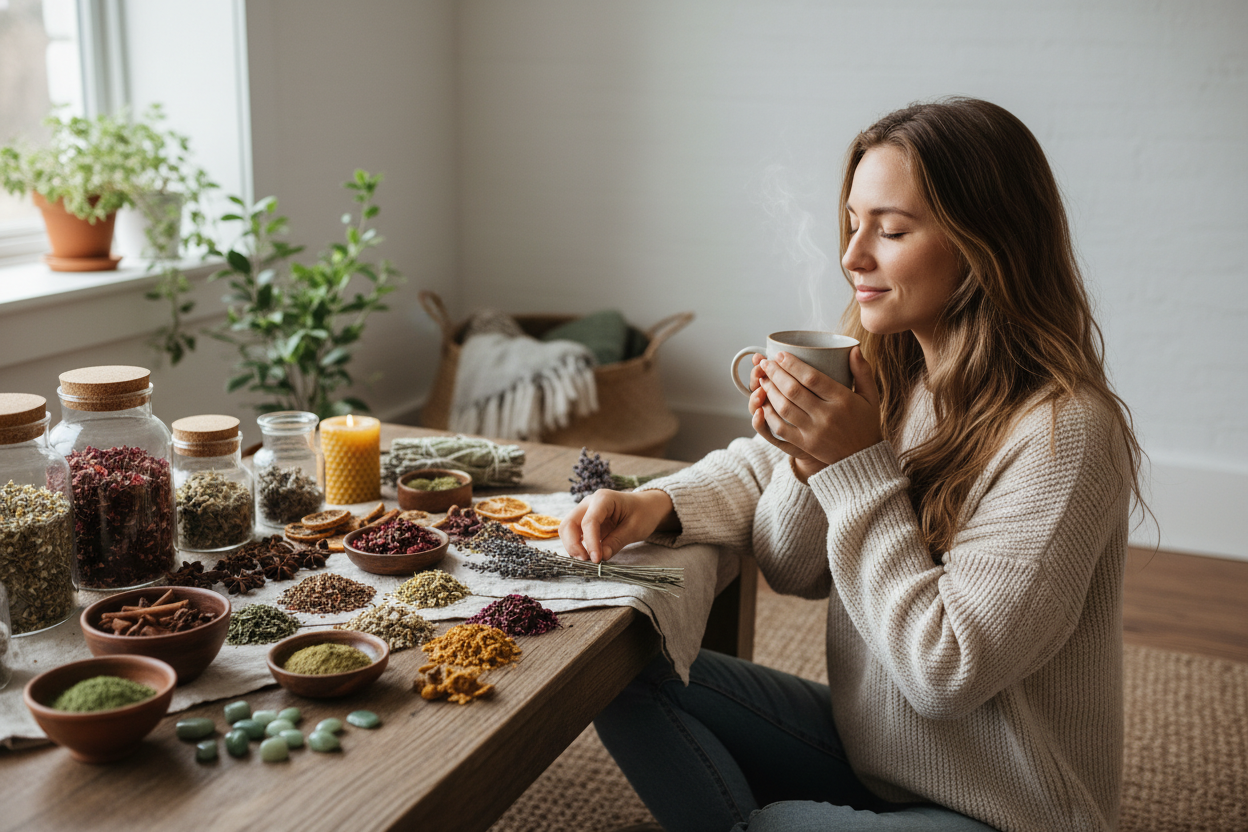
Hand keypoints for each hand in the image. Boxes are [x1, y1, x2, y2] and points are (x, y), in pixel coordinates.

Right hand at [560, 489, 677, 563]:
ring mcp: (585, 511)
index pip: (589, 522)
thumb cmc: (643, 514)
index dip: (590, 542)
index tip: (596, 560)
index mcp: (604, 499)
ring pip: (567, 529)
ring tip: (588, 559)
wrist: (647, 507)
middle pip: (569, 524)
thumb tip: (602, 557)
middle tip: (587, 561)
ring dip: (573, 546)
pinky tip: (588, 555)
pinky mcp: (584, 521)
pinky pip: (574, 534)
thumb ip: (617, 542)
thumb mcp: (635, 529)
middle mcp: (589, 502)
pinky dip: (577, 545)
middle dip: (573, 545)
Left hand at [748, 347, 881, 472]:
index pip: (812, 378)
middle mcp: (827, 415)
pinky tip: (763, 404)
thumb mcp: (870, 396)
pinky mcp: (805, 444)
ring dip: (770, 391)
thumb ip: (862, 371)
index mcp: (843, 400)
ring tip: (763, 379)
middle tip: (766, 363)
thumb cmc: (866, 423)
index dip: (793, 364)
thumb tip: (854, 348)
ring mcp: (814, 431)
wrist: (863, 459)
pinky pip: (781, 428)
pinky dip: (769, 415)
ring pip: (784, 408)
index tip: (780, 354)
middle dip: (775, 374)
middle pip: (793, 391)